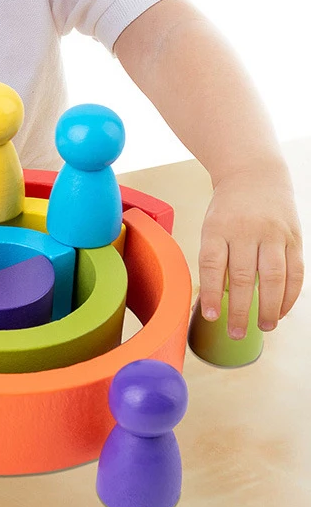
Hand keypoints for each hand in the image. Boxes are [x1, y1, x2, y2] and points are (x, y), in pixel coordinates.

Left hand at [198, 161, 303, 338]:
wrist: (255, 174)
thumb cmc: (229, 209)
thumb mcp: (212, 226)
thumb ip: (216, 259)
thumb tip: (218, 301)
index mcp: (218, 228)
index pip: (213, 265)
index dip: (212, 293)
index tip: (211, 315)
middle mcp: (246, 230)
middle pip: (244, 276)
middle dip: (241, 310)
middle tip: (236, 332)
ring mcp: (273, 234)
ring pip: (273, 277)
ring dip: (270, 307)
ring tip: (265, 327)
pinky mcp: (294, 238)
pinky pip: (295, 271)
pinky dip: (290, 295)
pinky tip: (282, 310)